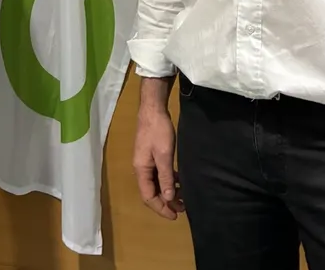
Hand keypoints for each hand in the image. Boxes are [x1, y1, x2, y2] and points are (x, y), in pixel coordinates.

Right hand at [133, 104, 184, 219]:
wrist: (153, 109)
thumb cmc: (158, 131)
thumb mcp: (164, 155)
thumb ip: (165, 177)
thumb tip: (167, 198)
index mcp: (141, 170)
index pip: (148, 196)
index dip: (161, 208)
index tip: (175, 215)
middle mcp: (141, 168)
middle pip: (151, 191)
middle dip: (165, 202)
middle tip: (182, 208)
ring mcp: (145, 161)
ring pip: (156, 183)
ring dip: (167, 191)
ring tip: (183, 197)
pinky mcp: (151, 155)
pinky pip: (158, 174)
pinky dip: (168, 180)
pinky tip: (178, 181)